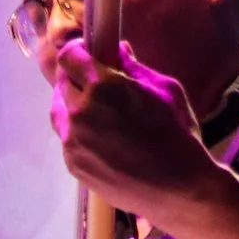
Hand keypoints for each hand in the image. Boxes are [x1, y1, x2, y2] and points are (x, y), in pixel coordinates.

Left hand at [52, 40, 238, 238]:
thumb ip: (133, 67)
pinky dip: (78, 133)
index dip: (78, 53)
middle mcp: (80, 112)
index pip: (69, 57)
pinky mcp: (73, 165)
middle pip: (62, 84)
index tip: (87, 55)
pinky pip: (67, 139)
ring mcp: (73, 142)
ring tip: (97, 112)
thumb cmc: (178, 134)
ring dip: (73, 106)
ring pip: (59, 113)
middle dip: (76, 79)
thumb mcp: (164, 89)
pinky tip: (102, 139)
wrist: (178, 188)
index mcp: (102, 87)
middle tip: (96, 85)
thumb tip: (116, 49)